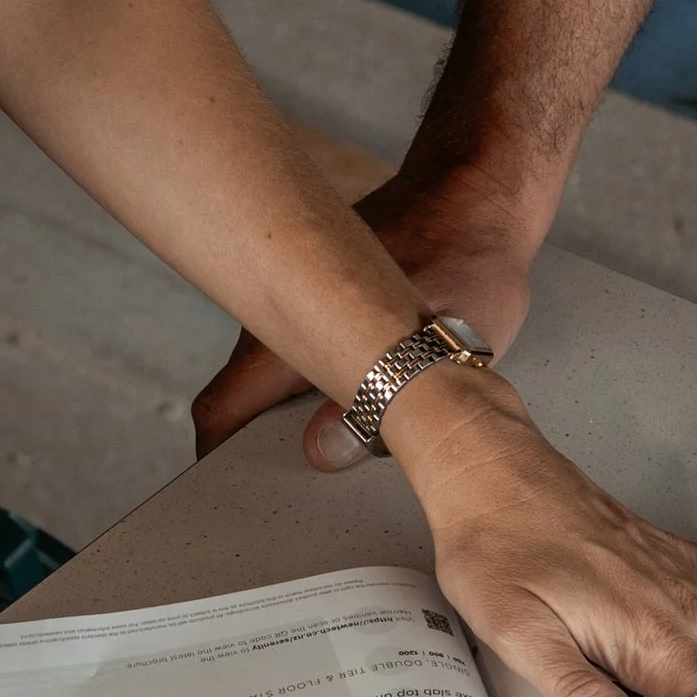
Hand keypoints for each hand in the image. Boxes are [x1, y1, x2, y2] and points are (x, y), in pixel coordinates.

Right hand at [190, 161, 543, 464]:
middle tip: (313, 480)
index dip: (219, 458)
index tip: (233, 501)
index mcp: (292, 321)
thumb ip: (384, 402)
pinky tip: (376, 402)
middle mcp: (282, 314)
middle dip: (269, 448)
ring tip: (353, 443)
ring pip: (280, 381)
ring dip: (304, 417)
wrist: (477, 196)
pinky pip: (310, 357)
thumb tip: (323, 451)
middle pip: (246, 402)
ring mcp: (301, 307)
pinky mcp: (326, 305)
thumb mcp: (438, 345)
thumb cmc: (467, 256)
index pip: (223, 405)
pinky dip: (330, 389)